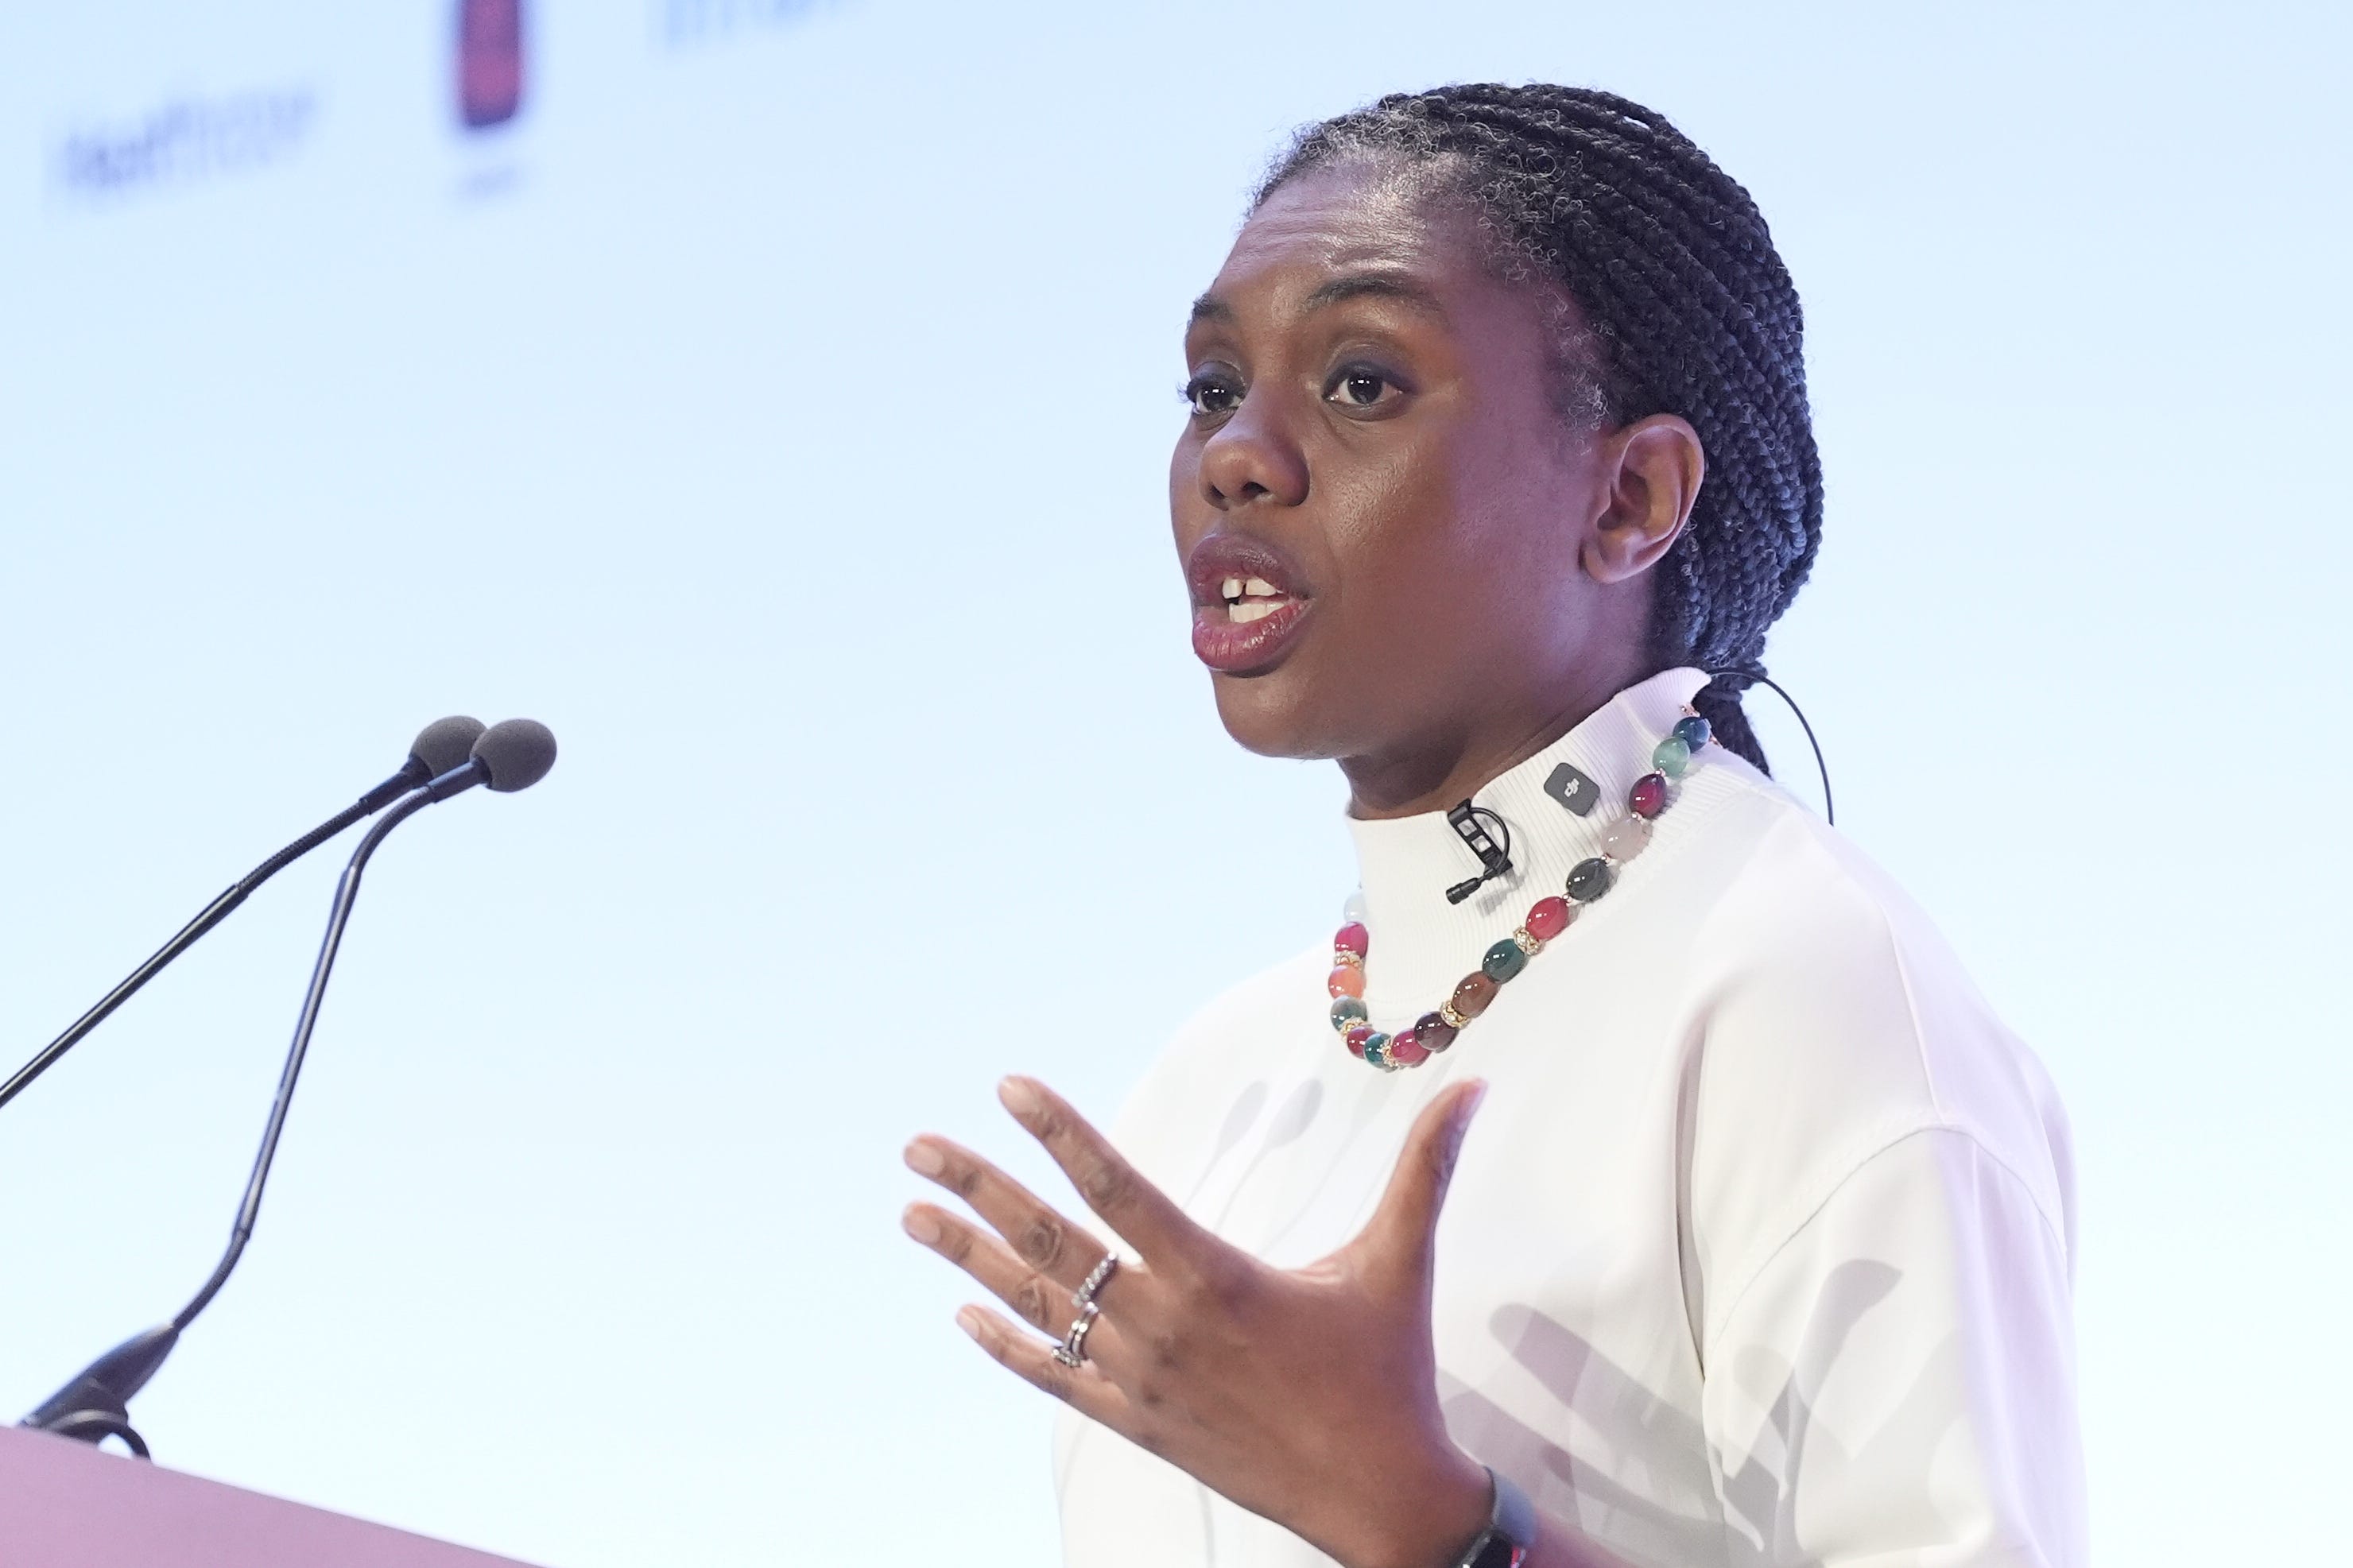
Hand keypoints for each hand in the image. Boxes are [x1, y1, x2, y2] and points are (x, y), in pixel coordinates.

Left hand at [900, 1075, 1493, 1567]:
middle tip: (916, 1148)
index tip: (1007, 1089)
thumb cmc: (1389, 1375)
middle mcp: (1163, 1324)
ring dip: (970, 1257)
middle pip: (1052, 1242)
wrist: (1380, 1500)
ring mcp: (1142, 1379)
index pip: (1117, 1187)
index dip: (1059, 1133)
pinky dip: (1006, 1345)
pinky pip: (1055, 1378)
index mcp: (1216, 1275)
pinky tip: (963, 1314)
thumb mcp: (1400, 1263)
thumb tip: (1470, 1088)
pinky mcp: (1139, 1425)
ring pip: (1038, 1306)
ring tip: (912, 1215)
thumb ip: (1424, 1169)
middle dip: (978, 1188)